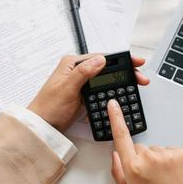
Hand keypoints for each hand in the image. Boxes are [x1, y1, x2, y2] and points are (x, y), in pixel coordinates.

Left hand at [28, 54, 149, 132]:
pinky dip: (113, 91)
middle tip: (140, 77)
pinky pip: (102, 89)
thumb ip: (83, 73)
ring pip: (106, 78)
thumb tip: (100, 60)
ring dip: (121, 81)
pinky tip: (121, 94)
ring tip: (135, 85)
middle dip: (125, 71)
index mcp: (72, 63)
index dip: (121, 60)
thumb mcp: (67, 88)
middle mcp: (77, 70)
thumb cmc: (48, 107)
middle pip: (107, 67)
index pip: (102, 57)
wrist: (42, 126)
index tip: (135, 62)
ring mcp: (81, 82)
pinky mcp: (84, 94)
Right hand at [108, 99, 182, 183]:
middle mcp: (149, 157)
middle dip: (142, 158)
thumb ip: (117, 171)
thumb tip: (116, 154)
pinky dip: (170, 160)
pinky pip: (170, 150)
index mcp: (133, 167)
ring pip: (156, 150)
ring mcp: (166, 154)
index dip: (116, 118)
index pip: (121, 136)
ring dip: (158, 160)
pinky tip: (172, 175)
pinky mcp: (181, 153)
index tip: (113, 104)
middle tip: (150, 177)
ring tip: (164, 179)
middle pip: (139, 147)